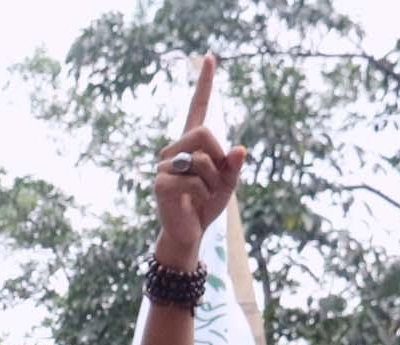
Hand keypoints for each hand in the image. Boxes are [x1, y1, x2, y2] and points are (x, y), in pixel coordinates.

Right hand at [153, 56, 246, 265]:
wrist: (188, 233)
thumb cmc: (206, 205)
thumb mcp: (227, 184)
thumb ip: (234, 166)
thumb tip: (240, 149)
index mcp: (192, 144)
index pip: (198, 108)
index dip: (204, 83)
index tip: (209, 57)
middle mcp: (174, 149)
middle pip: (205, 131)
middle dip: (219, 157)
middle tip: (216, 180)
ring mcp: (163, 165)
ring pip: (201, 158)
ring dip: (213, 181)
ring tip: (204, 195)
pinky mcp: (159, 183)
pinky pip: (193, 179)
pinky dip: (203, 192)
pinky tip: (194, 202)